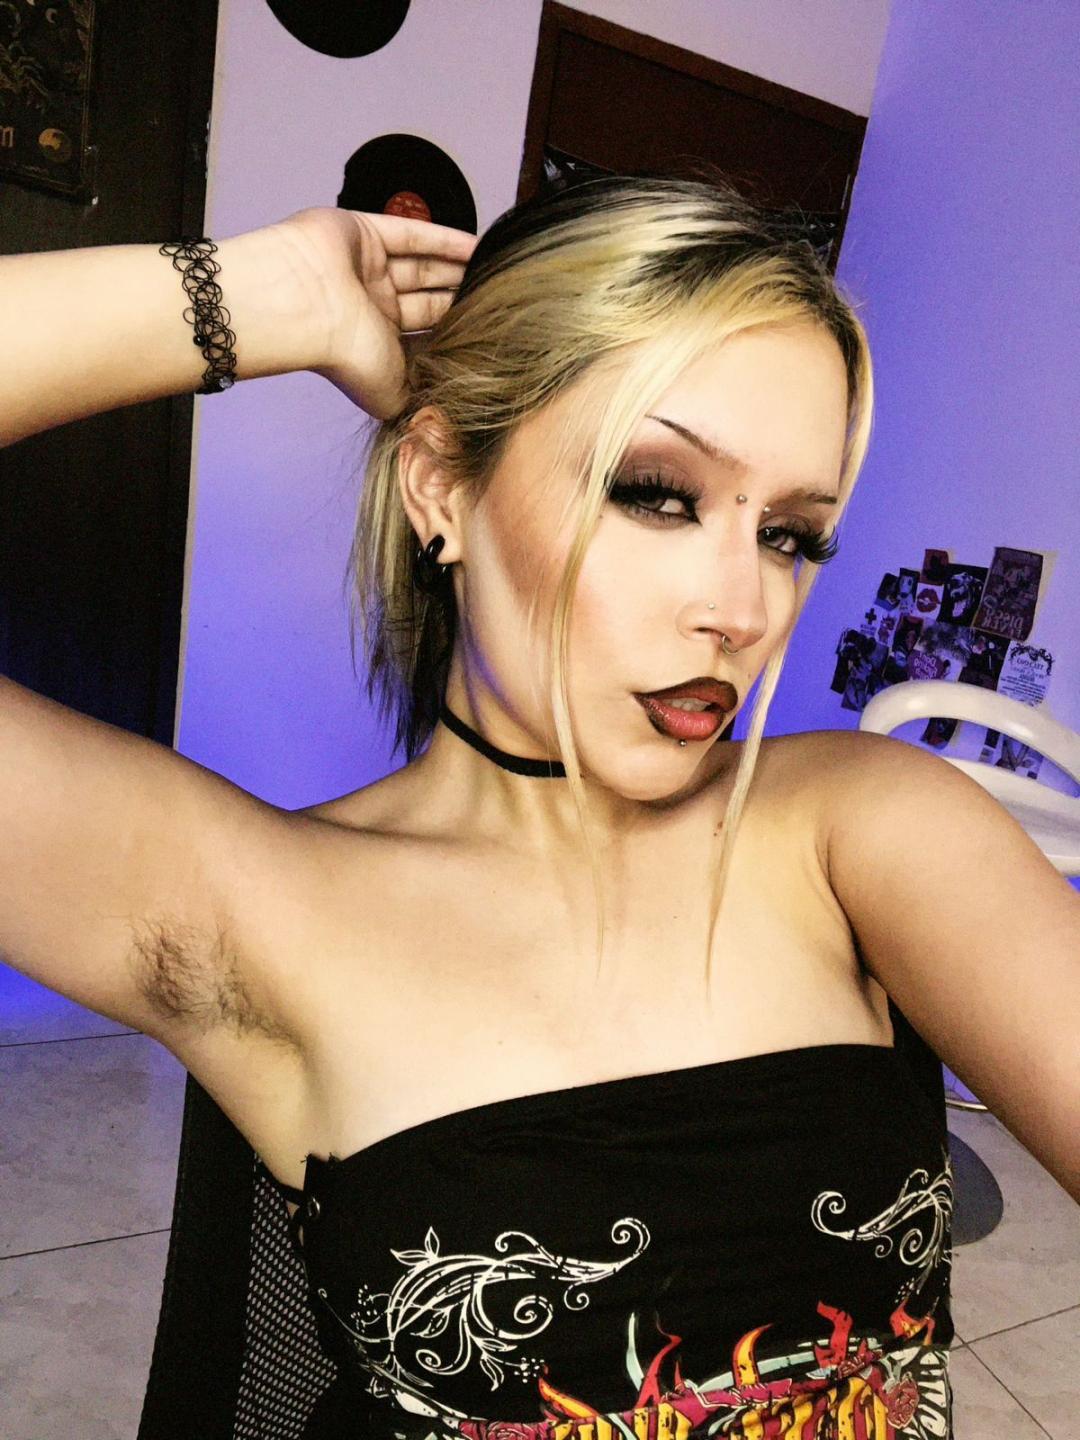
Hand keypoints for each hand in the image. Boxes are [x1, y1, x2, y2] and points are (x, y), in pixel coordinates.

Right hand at [264, 206, 477, 418]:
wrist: (304, 309)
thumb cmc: (347, 356)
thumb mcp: (393, 396)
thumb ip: (420, 397)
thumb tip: (447, 406)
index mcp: (376, 346)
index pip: (423, 338)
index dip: (454, 335)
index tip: (491, 335)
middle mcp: (372, 308)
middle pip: (428, 301)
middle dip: (460, 300)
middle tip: (500, 299)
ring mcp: (368, 269)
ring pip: (423, 267)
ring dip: (458, 268)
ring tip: (498, 269)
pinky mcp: (365, 233)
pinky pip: (413, 235)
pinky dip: (446, 239)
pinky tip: (479, 245)